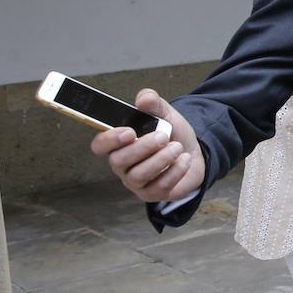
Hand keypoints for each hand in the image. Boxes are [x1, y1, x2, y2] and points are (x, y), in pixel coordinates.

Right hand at [90, 89, 205, 202]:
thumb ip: (153, 103)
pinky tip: (184, 160)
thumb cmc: (171, 134)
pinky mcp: (153, 193)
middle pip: (118, 161)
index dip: (109, 140)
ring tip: (177, 147)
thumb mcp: (165, 114)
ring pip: (138, 176)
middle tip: (163, 136)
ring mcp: (136, 182)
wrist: (193, 151)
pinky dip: (174, 172)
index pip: (99, 145)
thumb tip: (143, 99)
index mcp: (119, 144)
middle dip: (142, 148)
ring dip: (160, 160)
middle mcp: (122, 165)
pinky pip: (158, 187)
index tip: (129, 132)